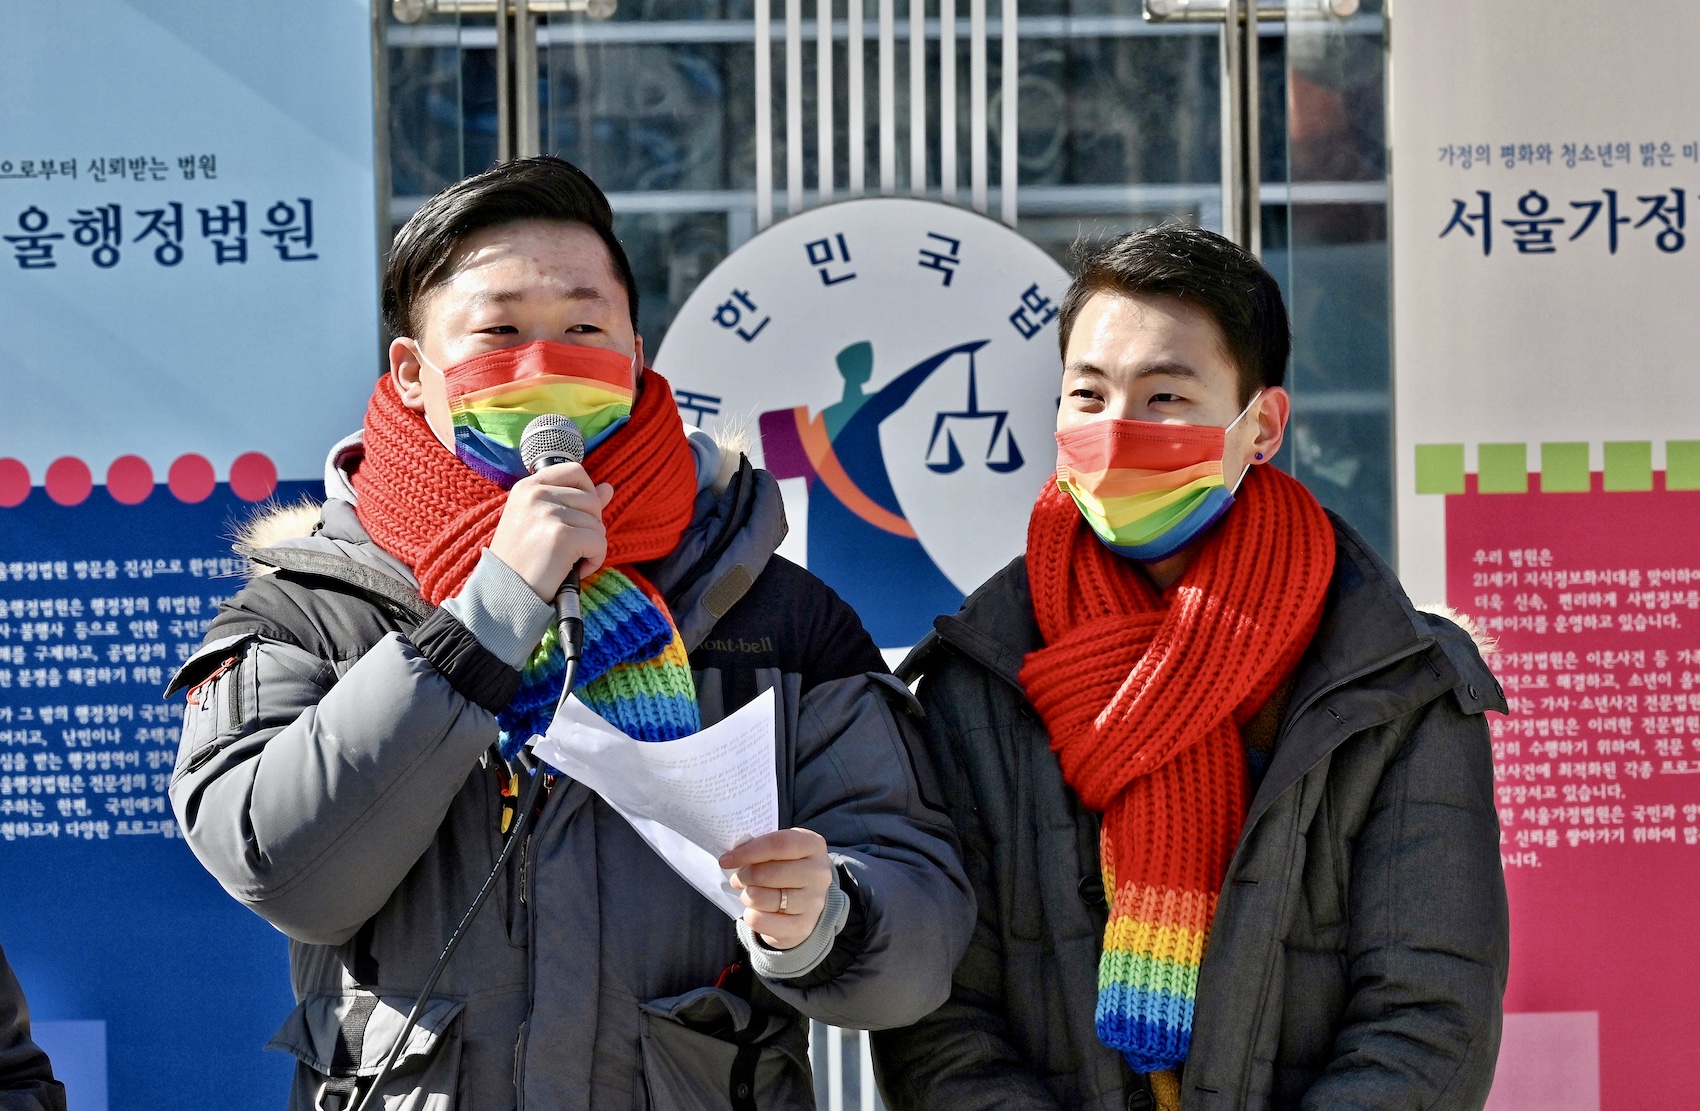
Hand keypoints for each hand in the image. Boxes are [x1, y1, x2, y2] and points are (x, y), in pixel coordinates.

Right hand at [489, 463, 615, 600]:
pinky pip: (599, 543)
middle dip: (590, 527)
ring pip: (598, 524)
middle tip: (569, 547)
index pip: (575, 471)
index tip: (578, 517)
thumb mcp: (541, 522)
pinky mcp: (562, 536)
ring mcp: (548, 513)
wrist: (503, 592)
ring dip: (590, 547)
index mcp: (528, 486)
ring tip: (567, 561)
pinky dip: (594, 561)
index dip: (587, 494)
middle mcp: (536, 494)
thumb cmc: (522, 560)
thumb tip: (608, 488)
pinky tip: (574, 570)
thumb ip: (575, 502)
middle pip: (592, 500)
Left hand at [719, 828, 832, 950]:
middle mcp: (819, 874)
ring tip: (750, 893)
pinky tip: (756, 910)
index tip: (726, 860)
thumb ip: (760, 848)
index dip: (748, 852)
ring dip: (747, 896)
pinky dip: (751, 915)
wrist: (808, 900)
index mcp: (813, 845)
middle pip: (769, 873)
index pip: (778, 845)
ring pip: (762, 899)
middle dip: (744, 876)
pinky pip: (761, 921)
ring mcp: (814, 902)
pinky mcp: (803, 927)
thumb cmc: (787, 868)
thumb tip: (732, 857)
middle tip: (737, 879)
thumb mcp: (780, 850)